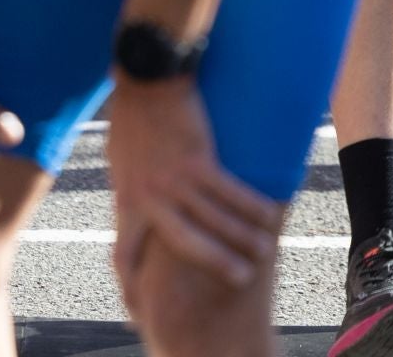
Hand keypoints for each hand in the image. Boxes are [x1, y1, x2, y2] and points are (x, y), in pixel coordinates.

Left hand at [107, 79, 279, 312]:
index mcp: (127, 200)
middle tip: (237, 284)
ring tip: (263, 254)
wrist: (145, 76)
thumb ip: (130, 190)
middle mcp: (149, 197)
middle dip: (212, 269)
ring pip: (214, 223)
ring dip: (242, 241)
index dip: (133, 290)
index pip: (124, 257)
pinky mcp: (197, 159)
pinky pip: (231, 192)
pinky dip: (252, 206)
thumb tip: (133, 210)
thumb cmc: (132, 114)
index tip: (142, 315)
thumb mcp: (121, 161)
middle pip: (183, 249)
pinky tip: (271, 214)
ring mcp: (174, 180)